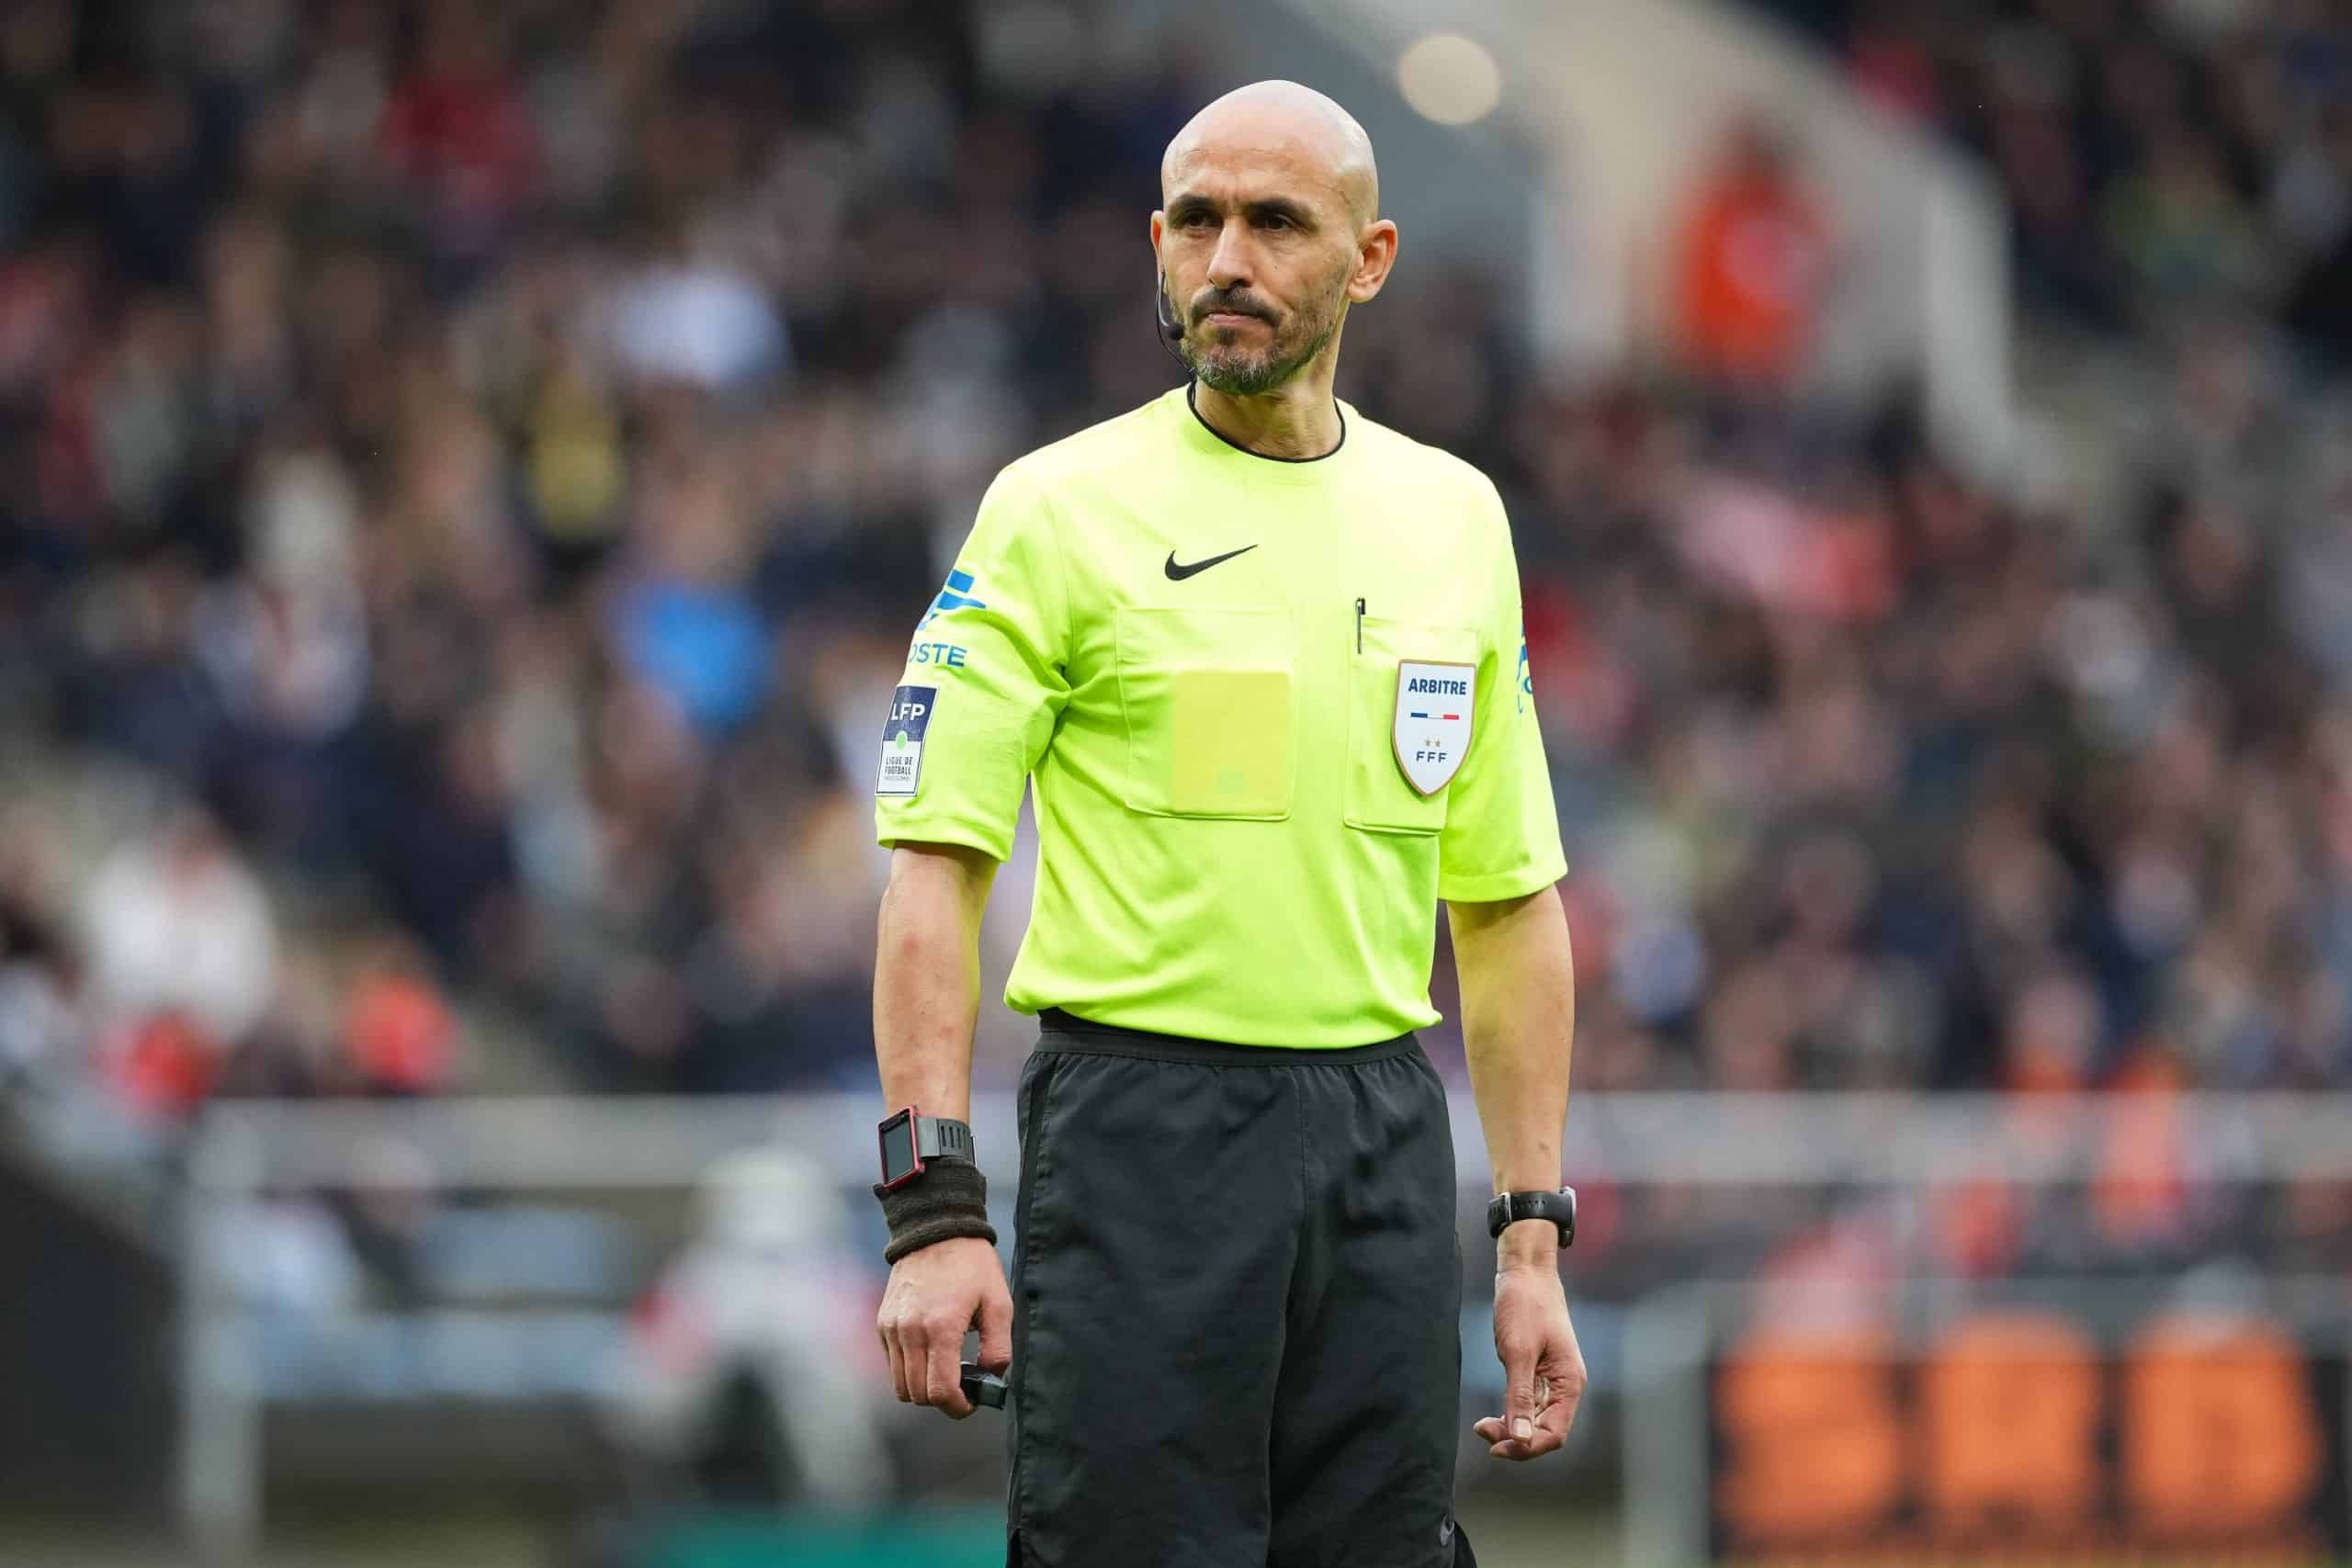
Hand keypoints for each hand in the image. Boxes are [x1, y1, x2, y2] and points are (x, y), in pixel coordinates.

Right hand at [876, 1235, 1011, 1418]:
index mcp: (941, 1328)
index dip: (958, 1407)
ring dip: (923, 1388)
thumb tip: (990, 1377)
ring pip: (900, 1385)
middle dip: (942, 1400)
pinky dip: (909, 1370)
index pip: (940, 1391)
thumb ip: (999, 1347)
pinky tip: (930, 1353)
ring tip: (946, 1370)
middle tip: (963, 1386)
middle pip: (918, 1394)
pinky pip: (893, 1364)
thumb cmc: (972, 1266)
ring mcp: (891, 1328)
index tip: (971, 1402)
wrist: (936, 1230)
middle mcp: (910, 1331)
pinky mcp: (882, 1323)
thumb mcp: (999, 1303)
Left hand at [1475, 1239, 1585, 1460]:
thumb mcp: (1518, 1352)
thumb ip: (1519, 1396)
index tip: (1495, 1446)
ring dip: (1511, 1428)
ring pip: (1535, 1420)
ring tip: (1483, 1425)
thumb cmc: (1525, 1305)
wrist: (1525, 1272)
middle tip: (1482, 1431)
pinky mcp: (1538, 1373)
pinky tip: (1492, 1415)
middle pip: (1544, 1431)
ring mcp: (1552, 1381)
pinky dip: (1511, 1412)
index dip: (1527, 1447)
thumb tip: (1519, 1438)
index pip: (1555, 1434)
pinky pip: (1528, 1405)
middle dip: (1515, 1438)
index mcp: (1570, 1383)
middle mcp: (1565, 1387)